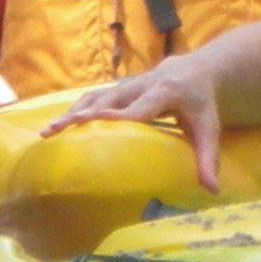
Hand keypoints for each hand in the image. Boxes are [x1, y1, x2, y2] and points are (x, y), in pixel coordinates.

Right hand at [57, 61, 224, 184]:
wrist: (197, 70)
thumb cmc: (202, 103)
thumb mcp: (209, 129)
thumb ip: (208, 159)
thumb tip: (212, 191)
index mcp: (166, 91)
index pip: (139, 106)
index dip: (118, 115)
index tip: (97, 123)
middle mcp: (142, 83)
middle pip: (109, 98)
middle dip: (83, 114)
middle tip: (59, 130)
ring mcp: (128, 83)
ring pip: (96, 95)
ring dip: (72, 112)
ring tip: (48, 131)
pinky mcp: (119, 86)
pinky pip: (94, 96)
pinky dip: (75, 109)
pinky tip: (57, 125)